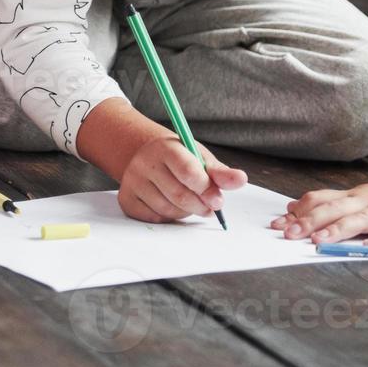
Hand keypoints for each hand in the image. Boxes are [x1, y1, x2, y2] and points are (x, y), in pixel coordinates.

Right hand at [118, 131, 246, 222]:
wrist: (142, 152)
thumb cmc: (177, 156)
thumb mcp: (199, 157)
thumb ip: (219, 172)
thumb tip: (241, 180)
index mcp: (166, 148)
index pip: (188, 172)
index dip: (207, 190)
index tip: (218, 199)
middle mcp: (145, 163)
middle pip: (179, 195)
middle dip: (201, 206)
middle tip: (210, 207)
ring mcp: (133, 182)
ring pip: (167, 210)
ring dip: (186, 212)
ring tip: (190, 203)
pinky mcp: (126, 199)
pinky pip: (154, 218)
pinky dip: (169, 217)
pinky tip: (171, 205)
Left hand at [269, 177, 367, 245]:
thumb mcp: (354, 199)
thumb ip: (325, 204)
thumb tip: (290, 208)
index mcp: (351, 196)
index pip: (320, 200)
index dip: (298, 212)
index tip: (276, 225)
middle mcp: (366, 201)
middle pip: (335, 209)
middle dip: (310, 222)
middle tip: (289, 234)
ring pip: (360, 220)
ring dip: (338, 230)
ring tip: (319, 241)